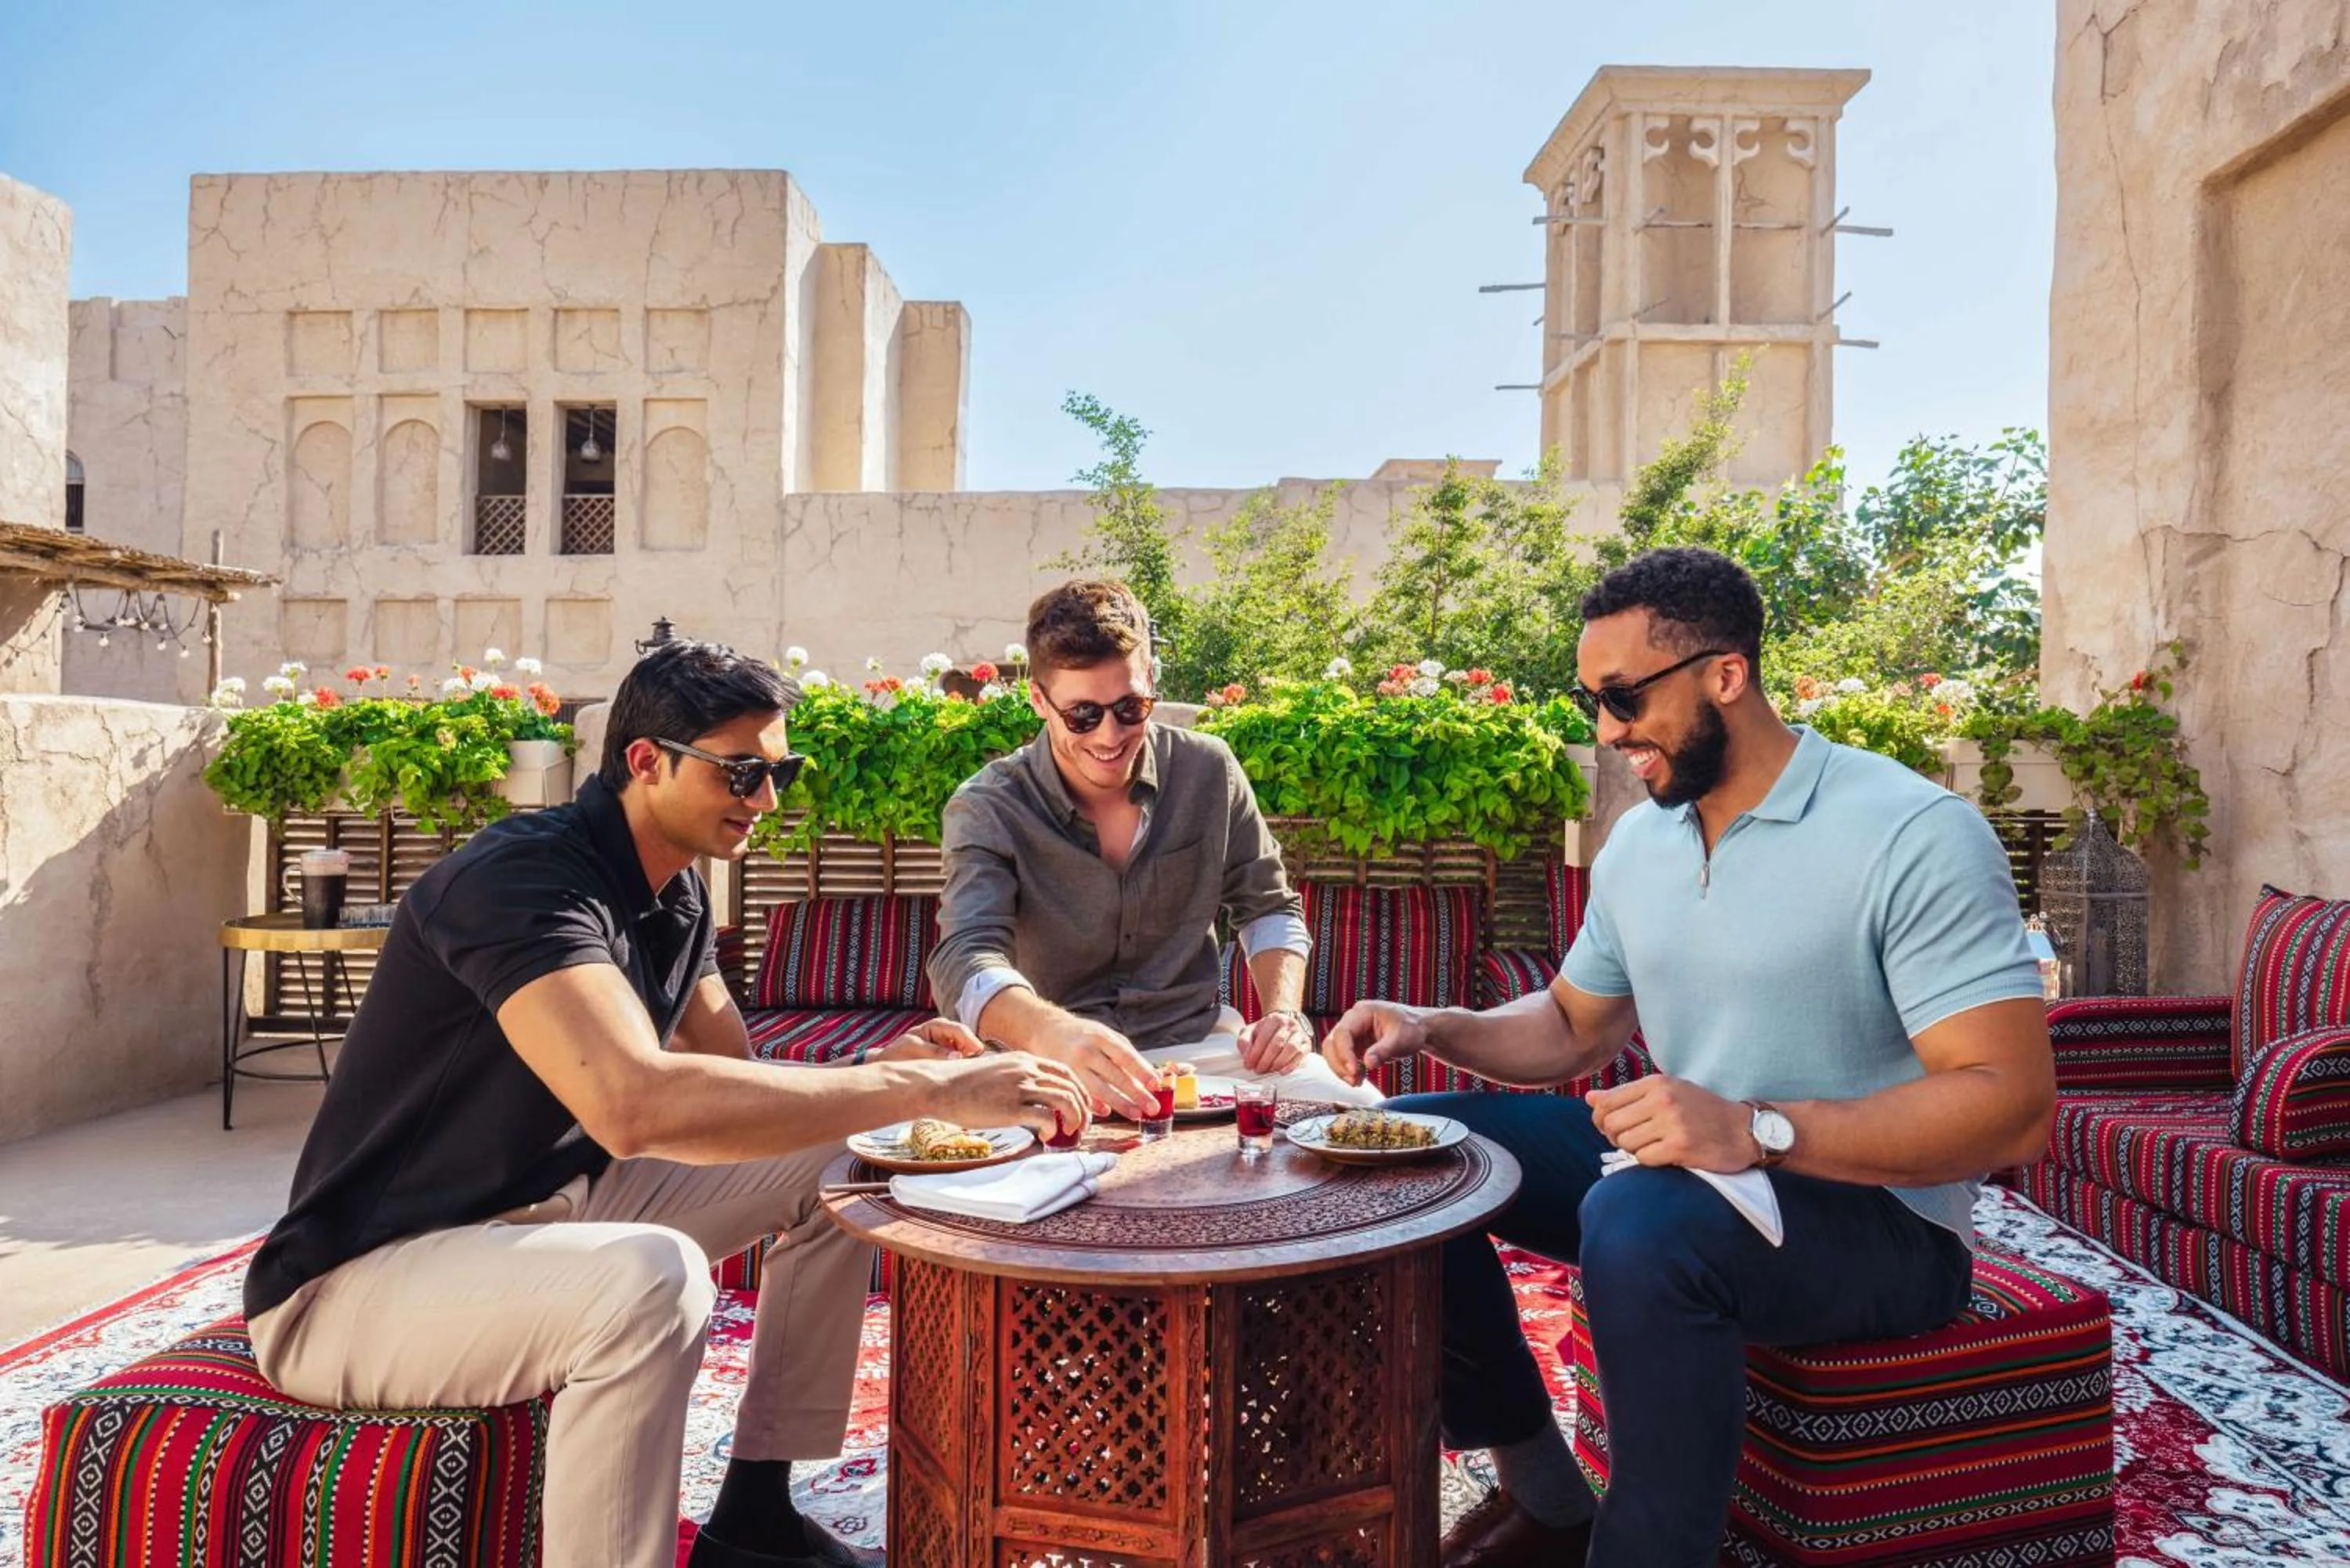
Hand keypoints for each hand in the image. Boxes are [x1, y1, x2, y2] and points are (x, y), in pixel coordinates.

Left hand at [870, 1018, 987, 1065]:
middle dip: (974, 1052)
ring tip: (971, 1072)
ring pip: (968, 1052)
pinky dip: (965, 1067)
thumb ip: (934, 1051)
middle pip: (968, 1041)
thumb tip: (957, 1056)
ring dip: (970, 1061)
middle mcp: (947, 1035)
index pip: (959, 1030)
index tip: (977, 1053)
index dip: (970, 1041)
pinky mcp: (950, 1060)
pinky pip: (962, 1062)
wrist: (889, 1063)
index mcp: (938, 1026)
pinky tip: (964, 1075)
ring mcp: (950, 1048)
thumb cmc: (899, 1052)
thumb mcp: (913, 1049)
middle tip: (978, 1066)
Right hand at [929, 1051, 1090, 1144]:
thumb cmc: (962, 1082)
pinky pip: (1046, 1118)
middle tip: (1081, 1126)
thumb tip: (1030, 1092)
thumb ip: (1015, 1075)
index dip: (1079, 1090)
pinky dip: (1053, 1129)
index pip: (1065, 1071)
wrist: (939, 1086)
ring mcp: (1019, 1088)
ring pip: (1065, 1101)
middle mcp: (1026, 1070)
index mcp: (1024, 1059)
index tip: (1081, 1106)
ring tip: (1070, 1133)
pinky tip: (1047, 1137)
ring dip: (1074, 1119)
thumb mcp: (996, 1068)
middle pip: (1071, 1087)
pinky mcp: (1011, 1108)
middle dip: (1083, 1108)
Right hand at [1030, 1012, 1163, 1119]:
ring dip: (1119, 1103)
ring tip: (1136, 1114)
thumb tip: (1152, 1077)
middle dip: (1136, 1093)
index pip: (1125, 1056)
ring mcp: (1073, 1066)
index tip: (1155, 1084)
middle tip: (1153, 1108)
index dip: (1141, 1070)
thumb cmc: (1084, 1035)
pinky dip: (1095, 1105)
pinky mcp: (1063, 1079)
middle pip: (1115, 1075)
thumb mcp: (1105, 1035)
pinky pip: (1082, 1094)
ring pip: (1099, 1089)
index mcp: (1101, 1037)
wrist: (1046, 1030)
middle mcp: (1086, 1051)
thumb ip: (1127, 1054)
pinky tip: (1107, 1112)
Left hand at [1240, 1009, 1310, 1074]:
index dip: (1255, 1053)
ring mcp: (1300, 1033)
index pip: (1264, 1037)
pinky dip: (1291, 1065)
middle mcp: (1290, 1024)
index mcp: (1274, 1018)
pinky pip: (1301, 1055)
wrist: (1283, 1026)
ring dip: (1278, 1063)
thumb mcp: (1251, 1031)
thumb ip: (1244, 1040)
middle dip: (1266, 1060)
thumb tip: (1246, 1055)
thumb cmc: (1266, 1031)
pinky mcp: (1307, 1044)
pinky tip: (1282, 1071)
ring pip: (1291, 1048)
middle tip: (1258, 1070)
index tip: (1248, 1064)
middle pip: (1277, 1044)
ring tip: (1269, 1070)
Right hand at [1319, 1000, 1428, 1087]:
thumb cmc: (1411, 1027)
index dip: (1345, 1053)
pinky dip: (1347, 1071)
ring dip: (1341, 1069)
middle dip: (1339, 1064)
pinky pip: (1342, 1059)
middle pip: (1331, 1043)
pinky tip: (1359, 1079)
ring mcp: (1352, 1034)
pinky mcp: (1355, 1046)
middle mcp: (1352, 1021)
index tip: (1354, 1070)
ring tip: (1356, 1082)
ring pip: (1333, 1053)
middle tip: (1353, 1080)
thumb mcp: (1401, 1039)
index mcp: (1362, 1013)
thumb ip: (1384, 1050)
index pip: (1343, 1032)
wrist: (1418, 1029)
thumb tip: (1368, 1063)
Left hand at [1585, 1076, 1759, 1172]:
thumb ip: (1627, 1095)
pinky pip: (1643, 1159)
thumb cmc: (1703, 1111)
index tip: (1612, 1127)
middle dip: (1614, 1137)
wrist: (1744, 1130)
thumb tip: (1590, 1099)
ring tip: (1650, 1146)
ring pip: (1625, 1143)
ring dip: (1633, 1150)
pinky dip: (1648, 1161)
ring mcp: (1671, 1123)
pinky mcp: (1680, 1147)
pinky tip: (1663, 1155)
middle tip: (1631, 1140)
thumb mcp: (1667, 1092)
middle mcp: (1662, 1100)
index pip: (1606, 1102)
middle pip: (1611, 1124)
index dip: (1602, 1120)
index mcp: (1656, 1083)